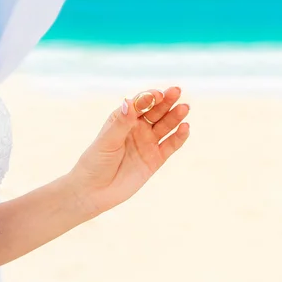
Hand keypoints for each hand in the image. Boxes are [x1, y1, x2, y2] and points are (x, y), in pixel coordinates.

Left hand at [69, 87, 189, 217]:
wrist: (95, 190)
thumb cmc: (96, 162)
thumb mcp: (107, 140)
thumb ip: (121, 123)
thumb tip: (128, 101)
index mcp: (123, 118)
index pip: (139, 104)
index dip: (148, 97)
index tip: (157, 94)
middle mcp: (137, 128)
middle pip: (155, 111)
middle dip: (166, 101)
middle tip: (177, 91)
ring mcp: (148, 142)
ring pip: (165, 125)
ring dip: (175, 116)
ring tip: (184, 108)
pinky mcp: (156, 159)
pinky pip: (170, 145)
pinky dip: (179, 137)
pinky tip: (185, 128)